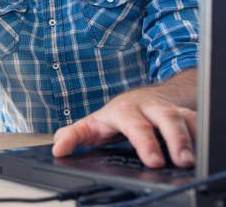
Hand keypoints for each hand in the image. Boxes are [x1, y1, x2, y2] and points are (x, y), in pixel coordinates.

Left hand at [51, 89, 196, 167]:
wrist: (138, 99)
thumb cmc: (114, 116)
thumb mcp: (91, 125)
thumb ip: (73, 136)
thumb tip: (58, 148)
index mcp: (124, 110)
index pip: (134, 124)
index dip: (144, 141)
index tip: (153, 161)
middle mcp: (148, 107)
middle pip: (165, 118)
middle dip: (175, 138)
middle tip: (180, 161)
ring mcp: (168, 110)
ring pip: (184, 119)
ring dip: (192, 137)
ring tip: (194, 160)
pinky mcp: (183, 115)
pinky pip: (197, 121)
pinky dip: (202, 134)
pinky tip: (204, 150)